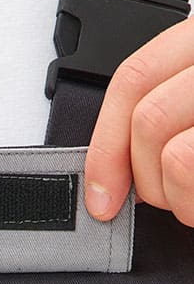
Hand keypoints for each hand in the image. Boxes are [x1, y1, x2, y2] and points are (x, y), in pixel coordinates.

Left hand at [85, 17, 193, 225]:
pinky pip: (189, 168)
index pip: (132, 79)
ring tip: (193, 197)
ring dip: (174, 197)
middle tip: (165, 195)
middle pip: (147, 119)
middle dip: (144, 178)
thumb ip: (158, 115)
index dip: (105, 144)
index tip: (98, 196)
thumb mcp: (187, 104)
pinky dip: (192, 204)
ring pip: (173, 154)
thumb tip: (105, 174)